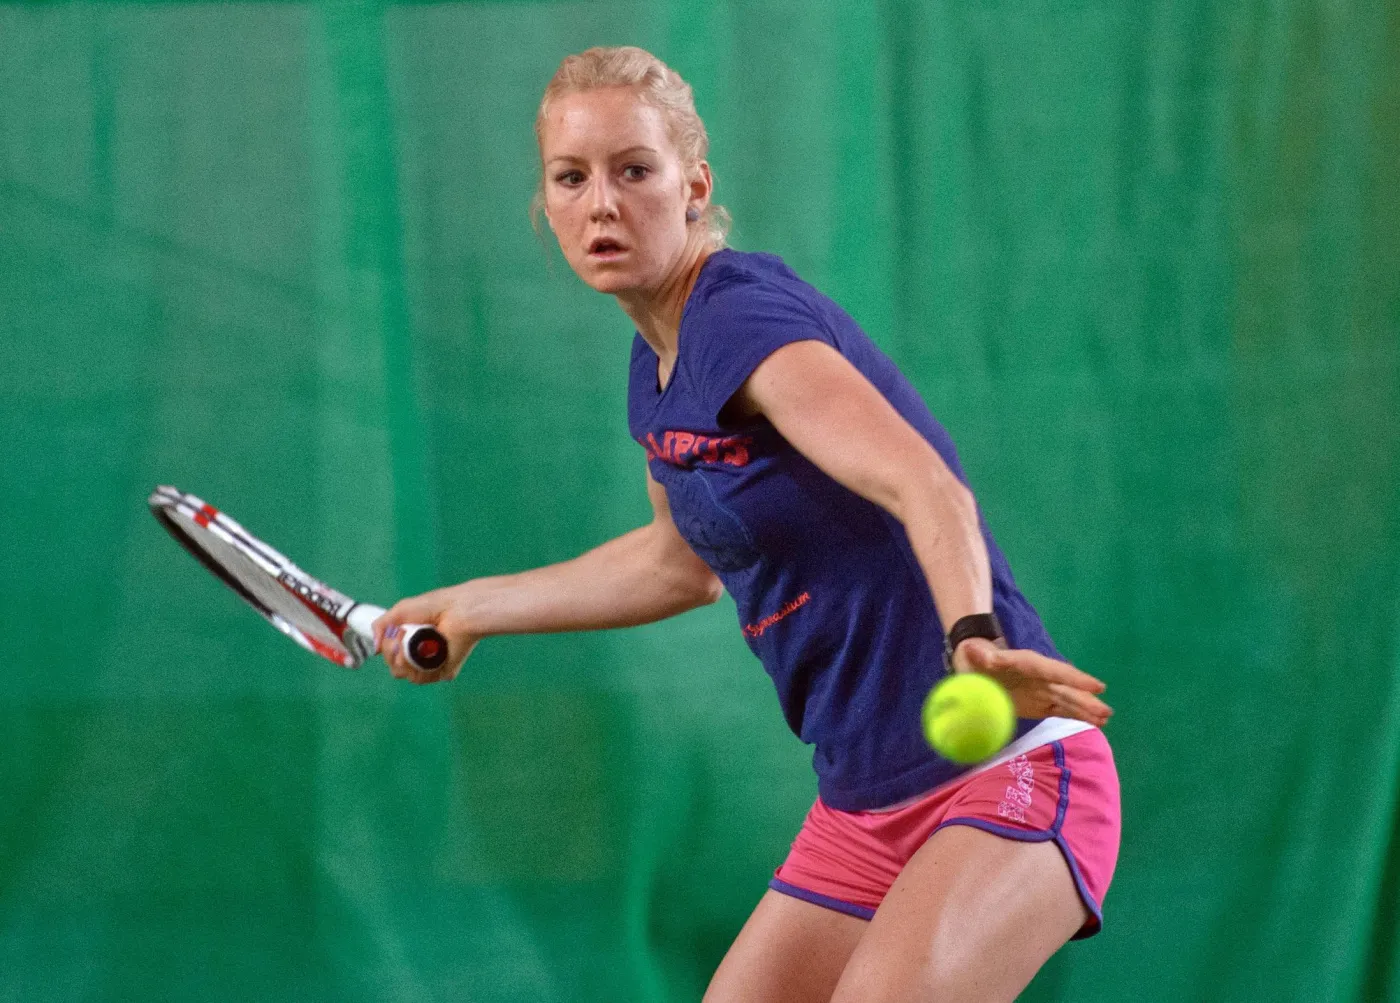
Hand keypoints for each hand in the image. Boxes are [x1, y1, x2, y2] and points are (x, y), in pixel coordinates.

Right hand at [371, 583, 482, 684]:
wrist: (455, 611)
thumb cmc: (431, 607)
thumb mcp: (400, 611)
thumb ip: (381, 626)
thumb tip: (376, 649)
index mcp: (412, 643)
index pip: (391, 657)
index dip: (388, 649)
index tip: (394, 634)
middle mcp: (420, 656)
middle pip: (395, 669)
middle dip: (393, 653)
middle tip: (403, 636)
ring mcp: (431, 665)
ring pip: (405, 675)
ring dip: (403, 658)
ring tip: (414, 641)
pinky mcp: (442, 672)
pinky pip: (421, 678)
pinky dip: (415, 665)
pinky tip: (422, 651)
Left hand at [951, 637, 1112, 726]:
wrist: (975, 662)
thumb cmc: (973, 657)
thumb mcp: (972, 655)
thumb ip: (980, 656)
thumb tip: (985, 656)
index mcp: (1027, 663)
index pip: (1055, 671)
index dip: (1075, 679)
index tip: (1097, 687)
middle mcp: (1040, 676)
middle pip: (1067, 688)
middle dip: (1086, 699)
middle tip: (1107, 711)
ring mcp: (1043, 689)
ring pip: (1068, 699)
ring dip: (1086, 709)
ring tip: (1106, 719)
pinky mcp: (1040, 702)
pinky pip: (1062, 709)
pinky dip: (1077, 716)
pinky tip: (1095, 723)